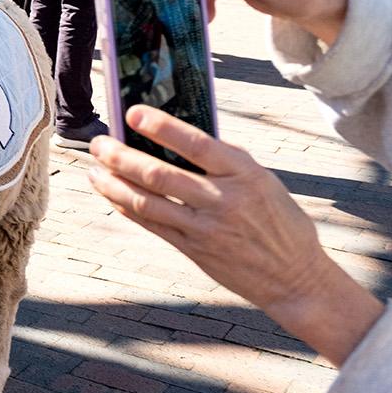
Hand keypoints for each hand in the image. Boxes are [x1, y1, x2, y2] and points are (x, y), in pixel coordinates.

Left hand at [89, 106, 383, 365]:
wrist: (296, 279)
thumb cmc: (281, 222)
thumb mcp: (264, 182)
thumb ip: (226, 162)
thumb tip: (179, 137)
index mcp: (245, 175)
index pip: (197, 144)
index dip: (162, 127)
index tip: (132, 113)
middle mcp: (223, 201)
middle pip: (160, 175)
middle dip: (122, 157)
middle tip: (100, 143)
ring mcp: (206, 229)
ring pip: (147, 202)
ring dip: (114, 184)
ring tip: (95, 169)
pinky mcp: (194, 250)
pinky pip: (153, 225)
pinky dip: (127, 208)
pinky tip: (111, 195)